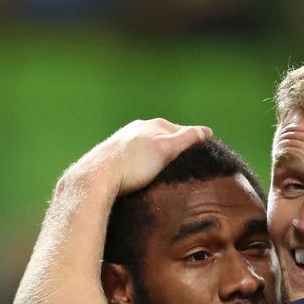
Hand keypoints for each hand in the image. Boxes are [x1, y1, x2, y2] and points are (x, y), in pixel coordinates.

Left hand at [64, 118, 212, 195]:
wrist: (96, 178)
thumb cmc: (133, 164)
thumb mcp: (165, 149)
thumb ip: (187, 138)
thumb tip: (207, 131)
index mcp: (152, 125)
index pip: (182, 132)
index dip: (193, 146)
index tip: (200, 162)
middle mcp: (137, 129)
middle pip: (165, 140)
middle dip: (175, 152)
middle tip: (183, 171)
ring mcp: (124, 141)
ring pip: (149, 149)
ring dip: (158, 160)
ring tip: (163, 176)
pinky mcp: (113, 155)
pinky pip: (136, 159)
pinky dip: (143, 166)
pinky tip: (142, 178)